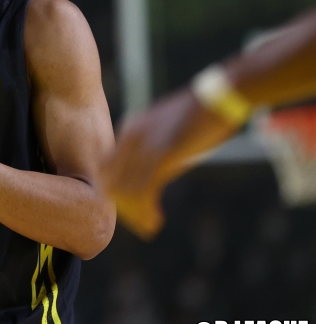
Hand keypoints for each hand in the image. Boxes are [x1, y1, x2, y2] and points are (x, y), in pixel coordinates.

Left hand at [105, 88, 235, 238]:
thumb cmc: (197, 117)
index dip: (114, 192)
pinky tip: (156, 220)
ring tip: (150, 225)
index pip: (106, 167)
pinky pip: (144, 190)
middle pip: (110, 181)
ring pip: (125, 190)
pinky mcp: (162, 154)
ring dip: (135, 214)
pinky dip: (147, 211)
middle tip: (140, 221)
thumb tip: (149, 175)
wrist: (218, 98)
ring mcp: (145, 145)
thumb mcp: (165, 132)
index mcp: (129, 130)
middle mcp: (131, 137)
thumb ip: (152, 150)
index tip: (130, 208)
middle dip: (122, 206)